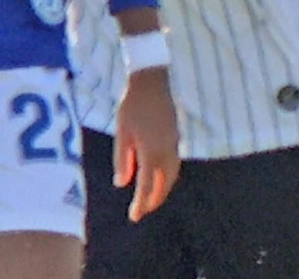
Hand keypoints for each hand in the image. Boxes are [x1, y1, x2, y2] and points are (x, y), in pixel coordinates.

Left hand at [113, 66, 180, 221]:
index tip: (135, 216)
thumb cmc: (132, 106)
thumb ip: (122, 159)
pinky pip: (175, 162)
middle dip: (155, 199)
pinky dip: (168, 175)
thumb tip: (122, 183)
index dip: (141, 202)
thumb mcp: (122, 133)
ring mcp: (174, 142)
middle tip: (143, 211)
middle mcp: (167, 148)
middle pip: (165, 182)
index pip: (147, 183)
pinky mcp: (176, 136)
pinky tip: (160, 176)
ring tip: (152, 198)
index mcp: (151, 149)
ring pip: (172, 173)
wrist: (152, 82)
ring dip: (163, 188)